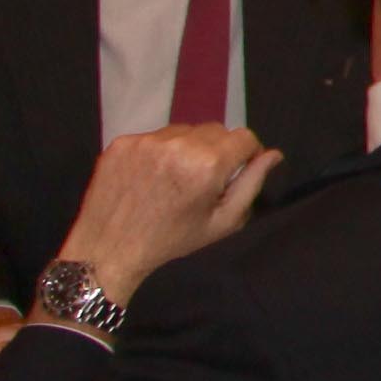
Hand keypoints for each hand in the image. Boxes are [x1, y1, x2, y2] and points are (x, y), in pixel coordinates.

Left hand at [53, 124, 275, 298]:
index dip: (245, 154)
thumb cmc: (170, 241)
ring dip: (187, 148)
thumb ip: (251, 185)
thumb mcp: (220, 223)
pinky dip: (159, 151)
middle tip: (202, 180)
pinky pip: (154, 137)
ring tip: (173, 178)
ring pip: (184, 131)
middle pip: (215, 130)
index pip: (244, 137)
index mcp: (207, 165)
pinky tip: (150, 176)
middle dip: (216, 150)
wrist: (107, 251)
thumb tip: (273, 155)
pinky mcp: (122, 142)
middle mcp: (178, 144)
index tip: (234, 173)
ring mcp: (147, 141)